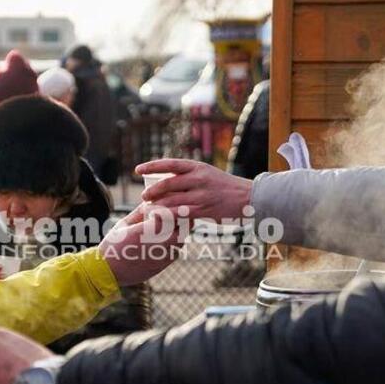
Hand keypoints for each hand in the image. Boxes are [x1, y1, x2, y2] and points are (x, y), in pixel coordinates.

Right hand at [99, 202, 185, 285]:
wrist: (108, 272)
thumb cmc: (113, 246)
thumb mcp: (124, 224)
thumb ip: (140, 212)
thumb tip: (151, 201)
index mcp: (148, 230)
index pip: (172, 213)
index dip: (172, 207)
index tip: (165, 205)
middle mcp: (159, 243)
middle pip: (184, 226)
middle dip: (181, 218)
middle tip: (173, 213)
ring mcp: (163, 256)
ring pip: (182, 239)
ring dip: (178, 231)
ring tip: (166, 227)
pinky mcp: (163, 265)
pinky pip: (175, 252)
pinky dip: (173, 244)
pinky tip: (162, 241)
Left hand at [136, 159, 253, 221]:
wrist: (247, 197)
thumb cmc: (224, 186)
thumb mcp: (207, 174)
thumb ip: (188, 176)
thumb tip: (165, 180)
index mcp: (197, 167)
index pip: (170, 164)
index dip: (151, 166)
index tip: (137, 170)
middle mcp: (198, 178)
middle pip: (167, 184)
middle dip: (152, 191)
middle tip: (144, 197)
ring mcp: (201, 195)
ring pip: (171, 201)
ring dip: (157, 207)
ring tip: (149, 210)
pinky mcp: (204, 210)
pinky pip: (180, 214)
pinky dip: (168, 217)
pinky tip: (161, 220)